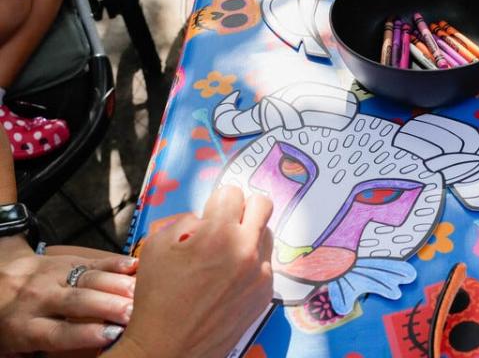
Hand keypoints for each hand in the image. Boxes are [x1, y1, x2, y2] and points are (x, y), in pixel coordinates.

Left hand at [0, 236, 136, 353]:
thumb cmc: (8, 324)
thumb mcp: (14, 344)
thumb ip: (42, 348)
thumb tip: (86, 354)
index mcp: (23, 326)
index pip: (57, 332)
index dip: (86, 333)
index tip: (111, 335)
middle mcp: (39, 298)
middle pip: (79, 301)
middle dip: (109, 306)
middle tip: (133, 313)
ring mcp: (53, 275)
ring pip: (89, 278)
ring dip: (118, 284)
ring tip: (141, 292)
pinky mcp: (66, 260)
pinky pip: (93, 260)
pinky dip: (115, 262)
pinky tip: (135, 266)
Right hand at [110, 186, 273, 357]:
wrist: (167, 348)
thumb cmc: (157, 297)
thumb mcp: (156, 246)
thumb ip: (185, 221)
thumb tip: (205, 217)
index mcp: (219, 234)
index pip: (232, 193)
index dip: (217, 201)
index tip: (211, 213)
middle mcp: (246, 250)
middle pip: (263, 205)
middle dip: (244, 208)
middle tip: (228, 221)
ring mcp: (260, 273)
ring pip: (266, 235)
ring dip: (249, 236)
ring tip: (225, 253)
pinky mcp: (265, 293)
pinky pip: (265, 264)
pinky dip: (251, 264)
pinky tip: (229, 277)